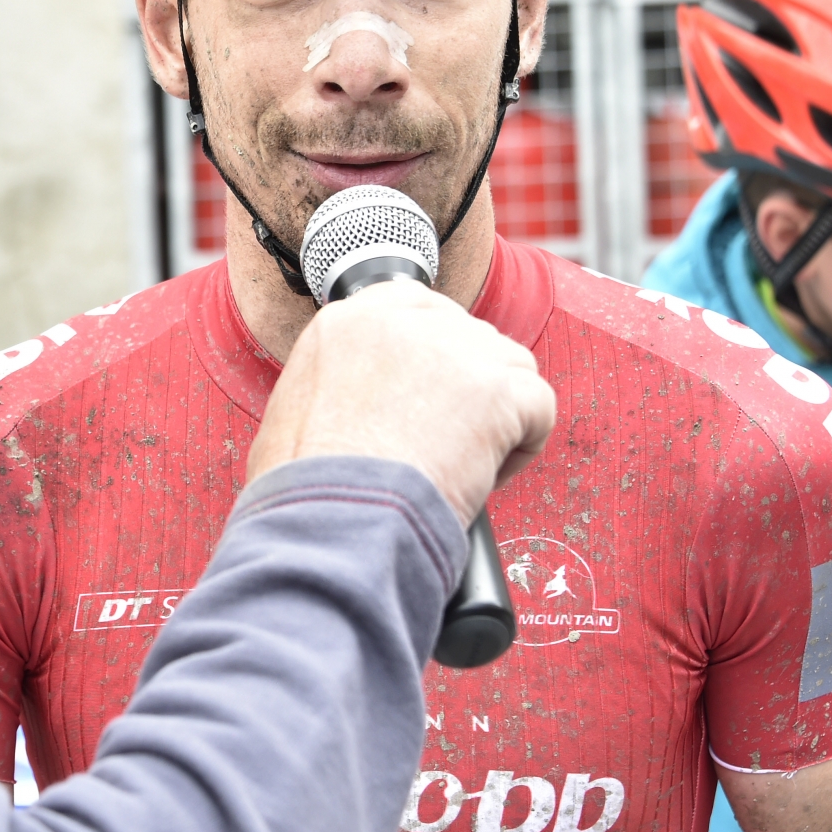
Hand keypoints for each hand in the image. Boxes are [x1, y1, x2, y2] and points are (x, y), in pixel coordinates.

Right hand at [247, 279, 555, 523]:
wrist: (337, 523)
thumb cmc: (308, 490)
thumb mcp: (293, 411)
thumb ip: (334, 382)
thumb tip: (357, 401)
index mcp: (348, 322)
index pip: (414, 308)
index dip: (432, 357)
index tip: (428, 397)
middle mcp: (403, 323)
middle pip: (467, 336)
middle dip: (466, 387)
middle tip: (445, 439)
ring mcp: (455, 351)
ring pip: (509, 366)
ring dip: (498, 412)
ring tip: (465, 462)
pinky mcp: (497, 389)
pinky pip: (538, 406)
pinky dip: (523, 447)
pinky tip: (487, 476)